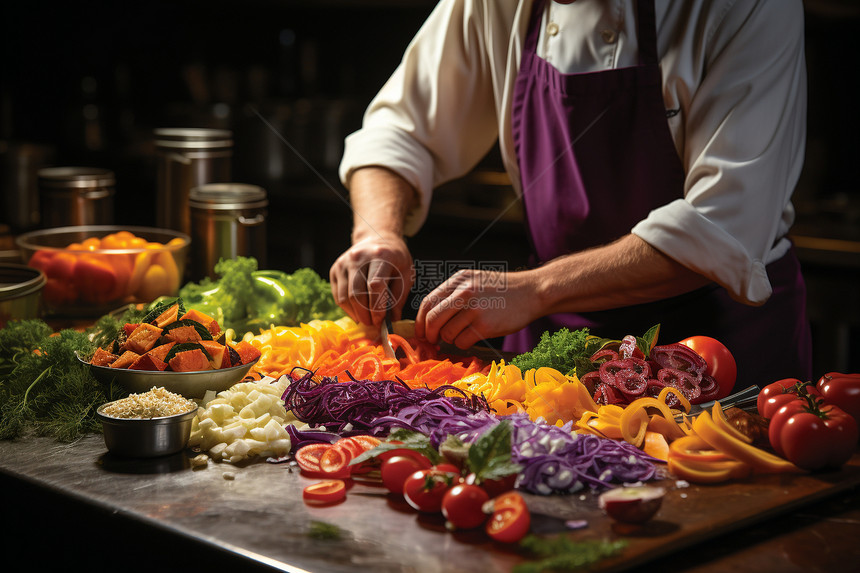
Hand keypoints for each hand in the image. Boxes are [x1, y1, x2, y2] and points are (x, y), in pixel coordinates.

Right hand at [330, 233, 412, 325]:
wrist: (377, 238)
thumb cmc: (395, 259)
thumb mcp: (406, 273)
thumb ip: (399, 296)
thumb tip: (392, 320)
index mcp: (381, 256)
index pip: (375, 286)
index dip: (377, 307)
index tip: (381, 320)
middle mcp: (359, 257)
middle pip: (357, 294)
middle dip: (365, 314)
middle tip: (374, 324)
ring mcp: (344, 262)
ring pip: (345, 297)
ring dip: (356, 314)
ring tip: (367, 320)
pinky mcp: (335, 269)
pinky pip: (338, 295)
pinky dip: (348, 308)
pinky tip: (358, 312)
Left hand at [415, 268, 540, 348]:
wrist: (532, 292)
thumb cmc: (502, 290)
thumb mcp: (475, 281)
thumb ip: (454, 294)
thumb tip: (430, 318)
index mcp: (459, 280)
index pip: (428, 302)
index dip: (420, 320)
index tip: (421, 332)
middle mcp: (464, 292)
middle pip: (432, 319)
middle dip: (429, 334)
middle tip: (432, 341)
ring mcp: (474, 309)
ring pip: (446, 333)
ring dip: (450, 339)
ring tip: (462, 335)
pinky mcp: (485, 325)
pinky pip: (462, 342)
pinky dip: (463, 344)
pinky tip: (472, 338)